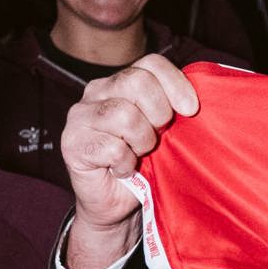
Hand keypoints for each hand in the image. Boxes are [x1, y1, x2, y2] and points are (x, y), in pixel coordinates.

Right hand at [59, 55, 199, 268]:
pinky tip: (123, 169)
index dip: (175, 84)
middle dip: (158, 114)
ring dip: (141, 142)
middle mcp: (96, 91)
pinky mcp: (71, 143)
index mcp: (121, 81)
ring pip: (123, 114)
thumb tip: (196, 102)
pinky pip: (111, 147)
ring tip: (138, 154)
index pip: (151, 63)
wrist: (116, 205)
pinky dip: (125, 164)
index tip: (190, 110)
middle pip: (136, 82)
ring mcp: (79, 116)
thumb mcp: (164, 132)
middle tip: (157, 138)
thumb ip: (172, 109)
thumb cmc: (144, 165)